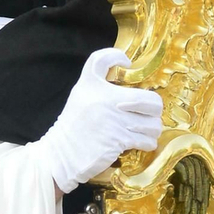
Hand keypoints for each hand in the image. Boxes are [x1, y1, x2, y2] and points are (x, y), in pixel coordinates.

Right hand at [35, 49, 161, 193]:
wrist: (60, 156)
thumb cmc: (74, 128)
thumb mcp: (80, 97)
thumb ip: (98, 84)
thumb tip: (125, 72)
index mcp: (91, 85)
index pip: (102, 58)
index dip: (117, 56)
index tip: (126, 64)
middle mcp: (105, 99)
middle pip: (151, 100)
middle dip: (154, 111)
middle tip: (147, 115)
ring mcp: (114, 120)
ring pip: (153, 124)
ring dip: (151, 130)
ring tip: (142, 132)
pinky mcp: (118, 139)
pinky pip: (147, 140)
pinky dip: (146, 143)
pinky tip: (138, 143)